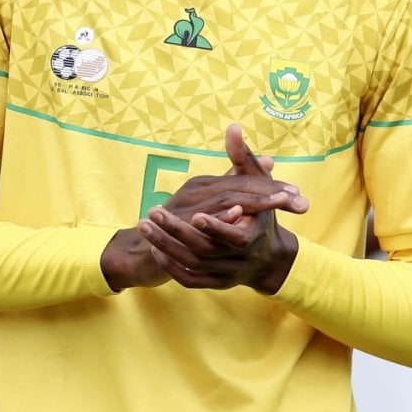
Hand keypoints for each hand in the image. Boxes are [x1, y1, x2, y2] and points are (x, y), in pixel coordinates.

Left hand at [139, 124, 307, 293]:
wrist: (266, 258)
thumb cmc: (261, 214)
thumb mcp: (257, 185)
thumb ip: (242, 158)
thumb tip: (233, 127)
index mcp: (254, 236)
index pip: (234, 237)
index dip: (215, 226)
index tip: (193, 215)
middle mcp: (241, 260)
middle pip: (204, 250)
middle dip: (176, 233)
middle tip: (151, 213)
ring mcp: (226, 274)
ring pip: (192, 265)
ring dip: (166, 247)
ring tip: (145, 226)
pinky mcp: (214, 283)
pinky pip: (189, 279)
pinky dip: (171, 266)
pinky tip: (155, 248)